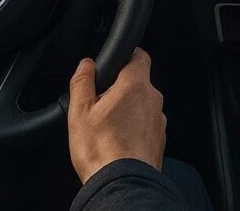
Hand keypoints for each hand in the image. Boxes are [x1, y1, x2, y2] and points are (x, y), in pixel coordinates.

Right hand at [68, 49, 166, 182]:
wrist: (122, 184)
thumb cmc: (101, 150)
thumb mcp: (79, 111)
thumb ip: (82, 81)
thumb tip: (86, 64)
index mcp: (135, 86)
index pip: (139, 56)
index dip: (127, 55)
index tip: (117, 60)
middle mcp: (152, 100)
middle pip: (139, 83)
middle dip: (121, 88)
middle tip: (100, 103)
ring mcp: (158, 121)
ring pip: (143, 105)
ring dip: (128, 110)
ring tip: (107, 127)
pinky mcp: (159, 139)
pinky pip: (146, 125)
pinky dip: (134, 128)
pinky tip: (117, 141)